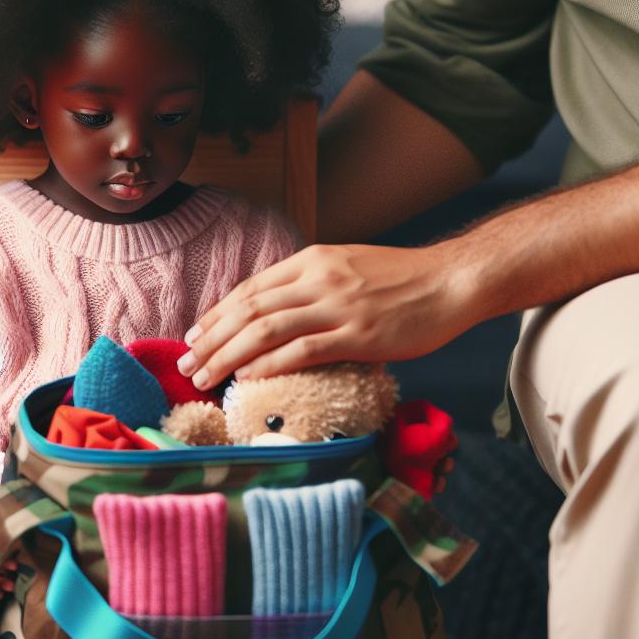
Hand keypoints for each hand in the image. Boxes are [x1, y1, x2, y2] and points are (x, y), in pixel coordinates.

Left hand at [178, 243, 476, 388]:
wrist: (452, 281)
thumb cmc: (402, 280)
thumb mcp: (348, 267)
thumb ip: (312, 284)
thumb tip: (276, 311)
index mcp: (312, 261)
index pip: (251, 289)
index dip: (217, 314)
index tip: (196, 335)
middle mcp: (319, 279)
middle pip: (249, 310)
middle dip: (211, 338)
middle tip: (186, 362)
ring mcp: (338, 306)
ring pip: (266, 330)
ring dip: (227, 355)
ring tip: (203, 376)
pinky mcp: (359, 335)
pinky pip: (302, 350)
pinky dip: (268, 364)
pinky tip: (246, 377)